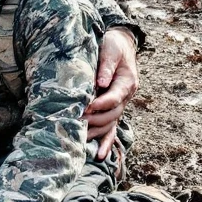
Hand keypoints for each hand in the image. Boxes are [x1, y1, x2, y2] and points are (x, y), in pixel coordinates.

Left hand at [86, 27, 138, 160]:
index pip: (114, 98)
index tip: (86, 107)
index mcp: (126, 83)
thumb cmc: (113, 45)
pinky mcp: (113, 109)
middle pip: (112, 115)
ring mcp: (120, 105)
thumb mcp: (110, 49)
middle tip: (75, 122)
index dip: (100, 104)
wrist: (120, 45)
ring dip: (96, 133)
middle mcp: (125, 97)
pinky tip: (100, 157)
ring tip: (79, 140)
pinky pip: (111, 129)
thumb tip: (101, 83)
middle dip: (94, 120)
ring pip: (110, 125)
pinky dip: (106, 143)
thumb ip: (106, 65)